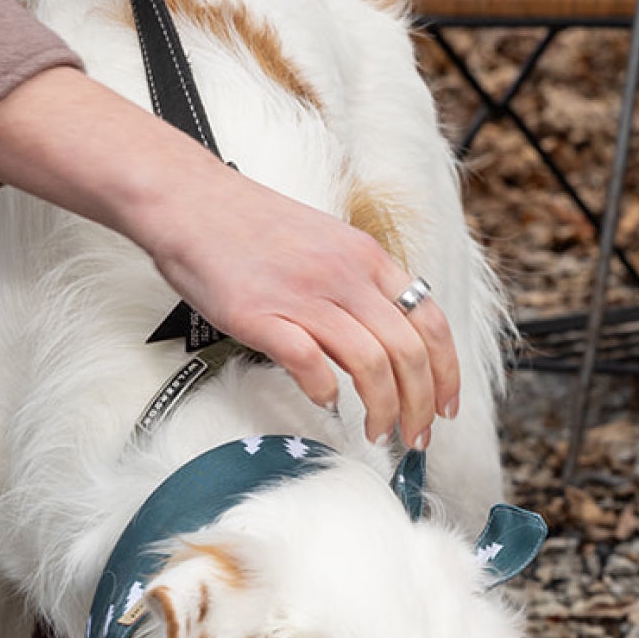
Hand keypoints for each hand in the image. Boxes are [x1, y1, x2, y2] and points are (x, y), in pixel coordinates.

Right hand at [0, 68, 460, 447]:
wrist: (191, 200)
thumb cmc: (252, 228)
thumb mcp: (328, 243)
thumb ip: (361, 286)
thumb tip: (386, 337)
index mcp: (368, 259)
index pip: (430, 323)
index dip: (447, 372)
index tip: (445, 406)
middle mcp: (345, 277)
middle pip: (408, 353)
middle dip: (421, 405)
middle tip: (416, 437)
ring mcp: (305, 297)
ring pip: (371, 364)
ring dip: (383, 409)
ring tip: (378, 433)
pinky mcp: (263, 316)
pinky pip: (311, 363)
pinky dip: (326, 392)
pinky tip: (326, 403)